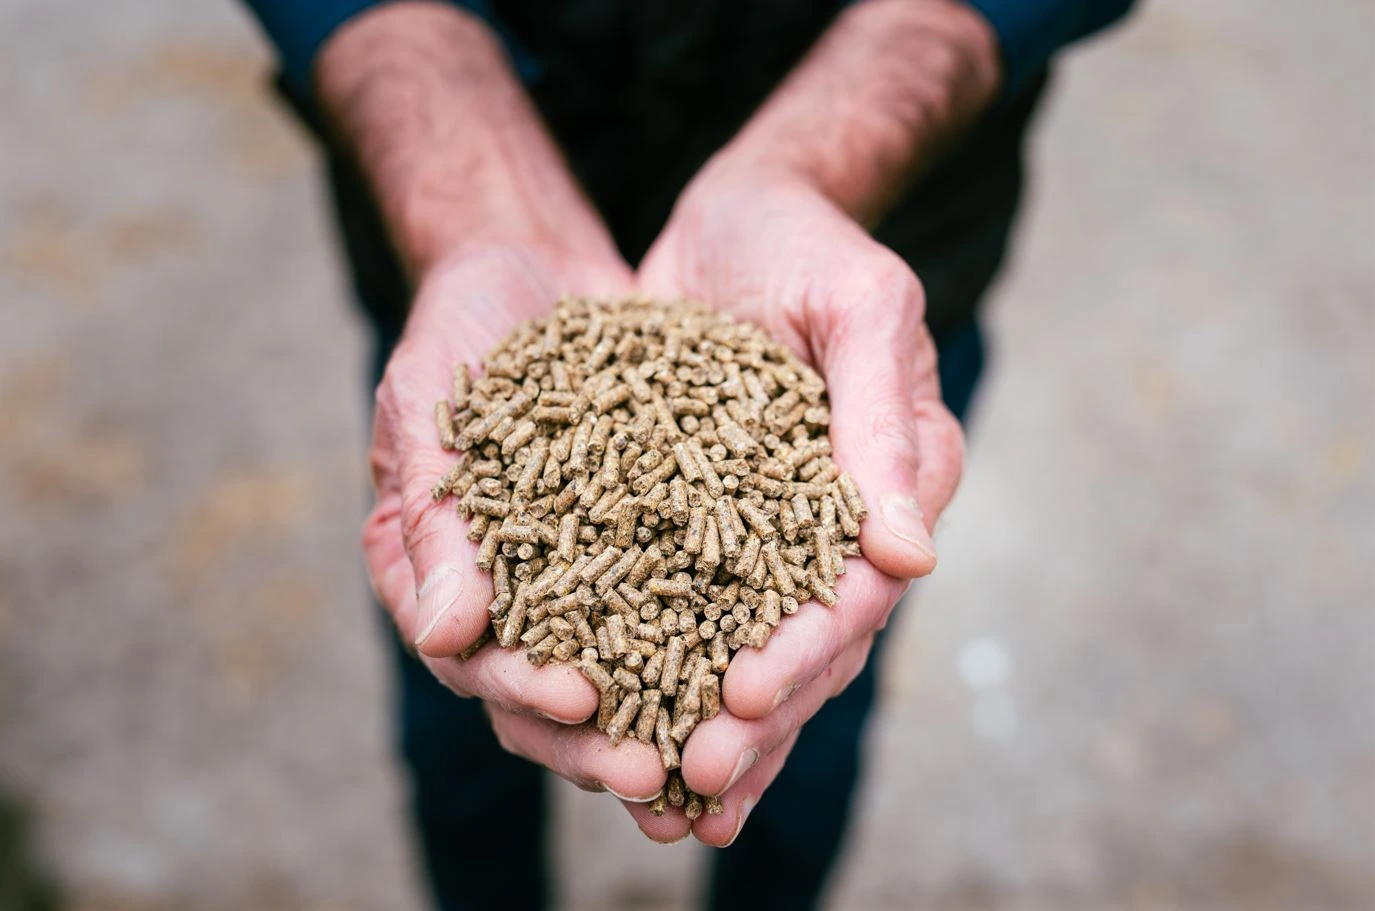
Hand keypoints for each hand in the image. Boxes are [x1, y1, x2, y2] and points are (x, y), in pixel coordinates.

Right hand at [362, 245, 667, 800]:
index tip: (583, 698)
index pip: (475, 660)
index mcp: (436, 575)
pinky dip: (715, 650)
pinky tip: (762, 678)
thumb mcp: (431, 407)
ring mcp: (579, 577)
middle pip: (549, 693)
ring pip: (621, 672)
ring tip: (722, 758)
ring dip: (665, 721)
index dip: (525, 687)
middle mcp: (507, 594)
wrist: (529, 271)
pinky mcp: (646, 547)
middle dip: (602, 739)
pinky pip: (681, 610)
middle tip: (658, 773)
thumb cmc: (458, 330)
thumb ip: (438, 522)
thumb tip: (446, 639)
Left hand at [629, 163, 965, 843]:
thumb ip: (883, 423)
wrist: (736, 215)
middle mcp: (848, 522)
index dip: (801, 653)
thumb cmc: (805, 241)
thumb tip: (909, 557)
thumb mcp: (857, 309)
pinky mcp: (712, 525)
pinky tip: (634, 735)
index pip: (856, 592)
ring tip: (669, 805)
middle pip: (809, 644)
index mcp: (901, 479)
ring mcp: (780, 531)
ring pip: (755, 648)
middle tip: (693, 783)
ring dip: (722, 732)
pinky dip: (670, 675)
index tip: (738, 700)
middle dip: (756, 721)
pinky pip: (695, 612)